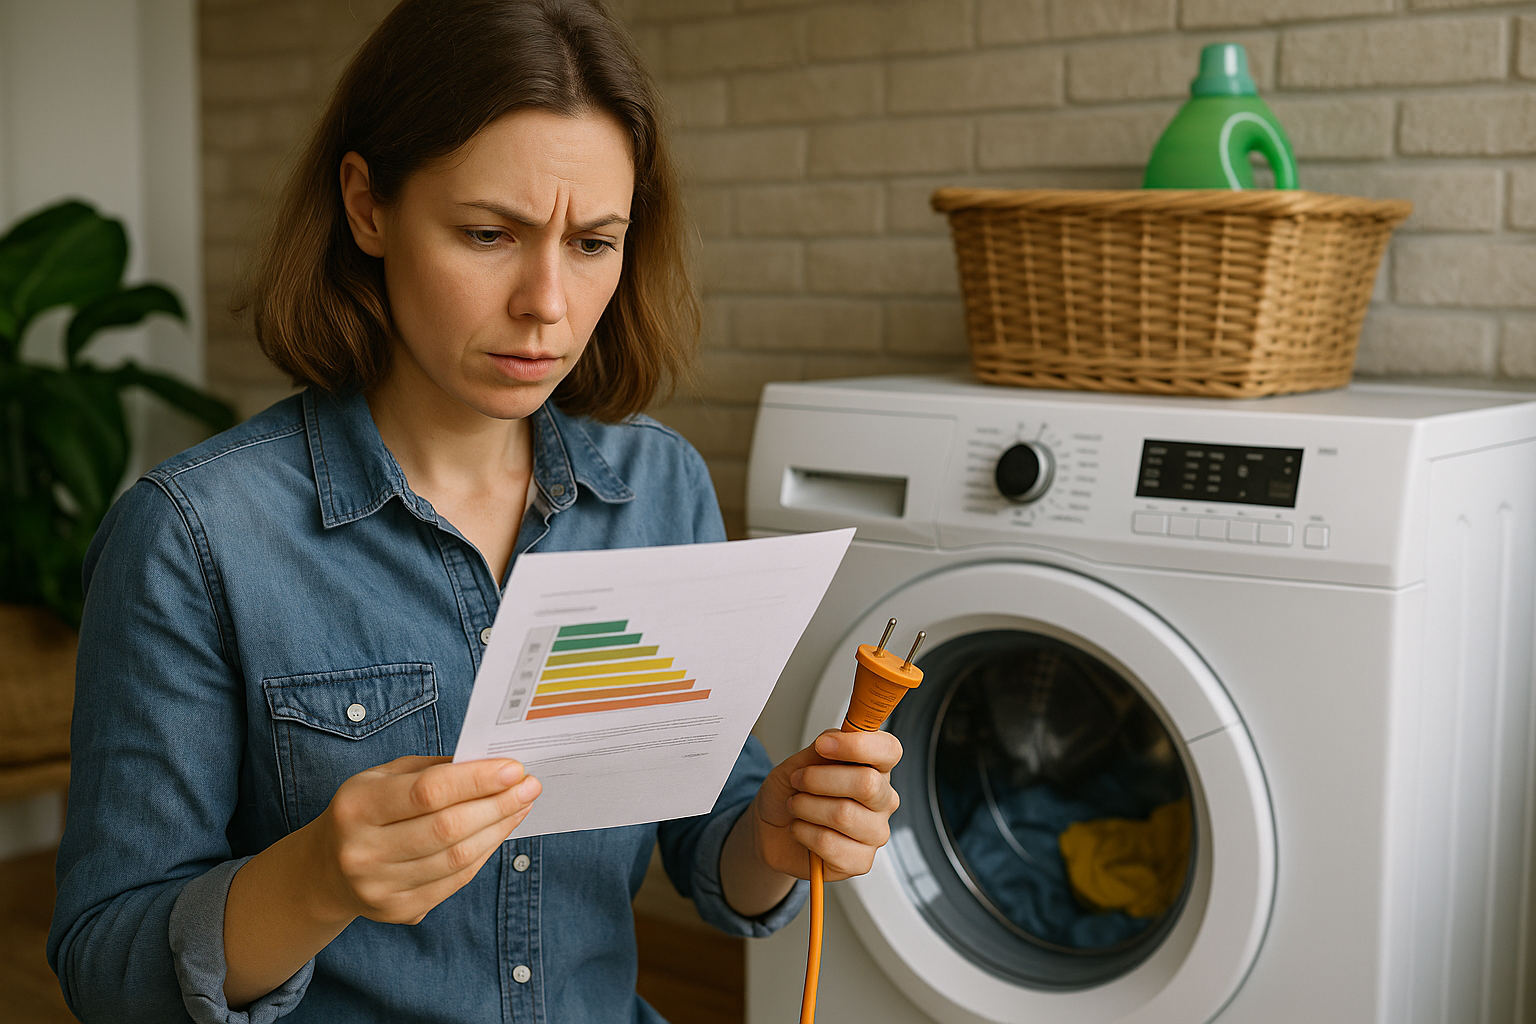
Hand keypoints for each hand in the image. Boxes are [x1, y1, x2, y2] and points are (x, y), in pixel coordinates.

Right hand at [311, 755, 540, 924]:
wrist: (325, 870)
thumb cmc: (365, 811)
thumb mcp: (384, 777)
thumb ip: (435, 770)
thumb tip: (493, 765)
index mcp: (357, 807)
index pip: (428, 792)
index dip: (477, 780)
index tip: (515, 768)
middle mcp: (363, 851)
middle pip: (447, 829)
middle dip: (497, 804)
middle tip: (530, 785)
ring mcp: (379, 888)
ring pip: (457, 858)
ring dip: (498, 828)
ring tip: (521, 805)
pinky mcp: (398, 911)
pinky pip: (456, 881)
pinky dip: (484, 853)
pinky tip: (499, 831)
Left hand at [750, 730, 901, 881]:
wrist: (771, 829)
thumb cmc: (791, 793)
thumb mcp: (799, 762)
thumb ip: (822, 748)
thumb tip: (837, 737)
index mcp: (876, 769)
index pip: (889, 750)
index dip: (858, 745)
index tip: (824, 745)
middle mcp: (882, 800)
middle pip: (867, 784)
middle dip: (820, 779)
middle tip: (798, 779)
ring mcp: (875, 833)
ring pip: (844, 814)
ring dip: (806, 807)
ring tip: (795, 806)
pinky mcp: (860, 862)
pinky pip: (831, 844)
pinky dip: (805, 833)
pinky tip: (801, 830)